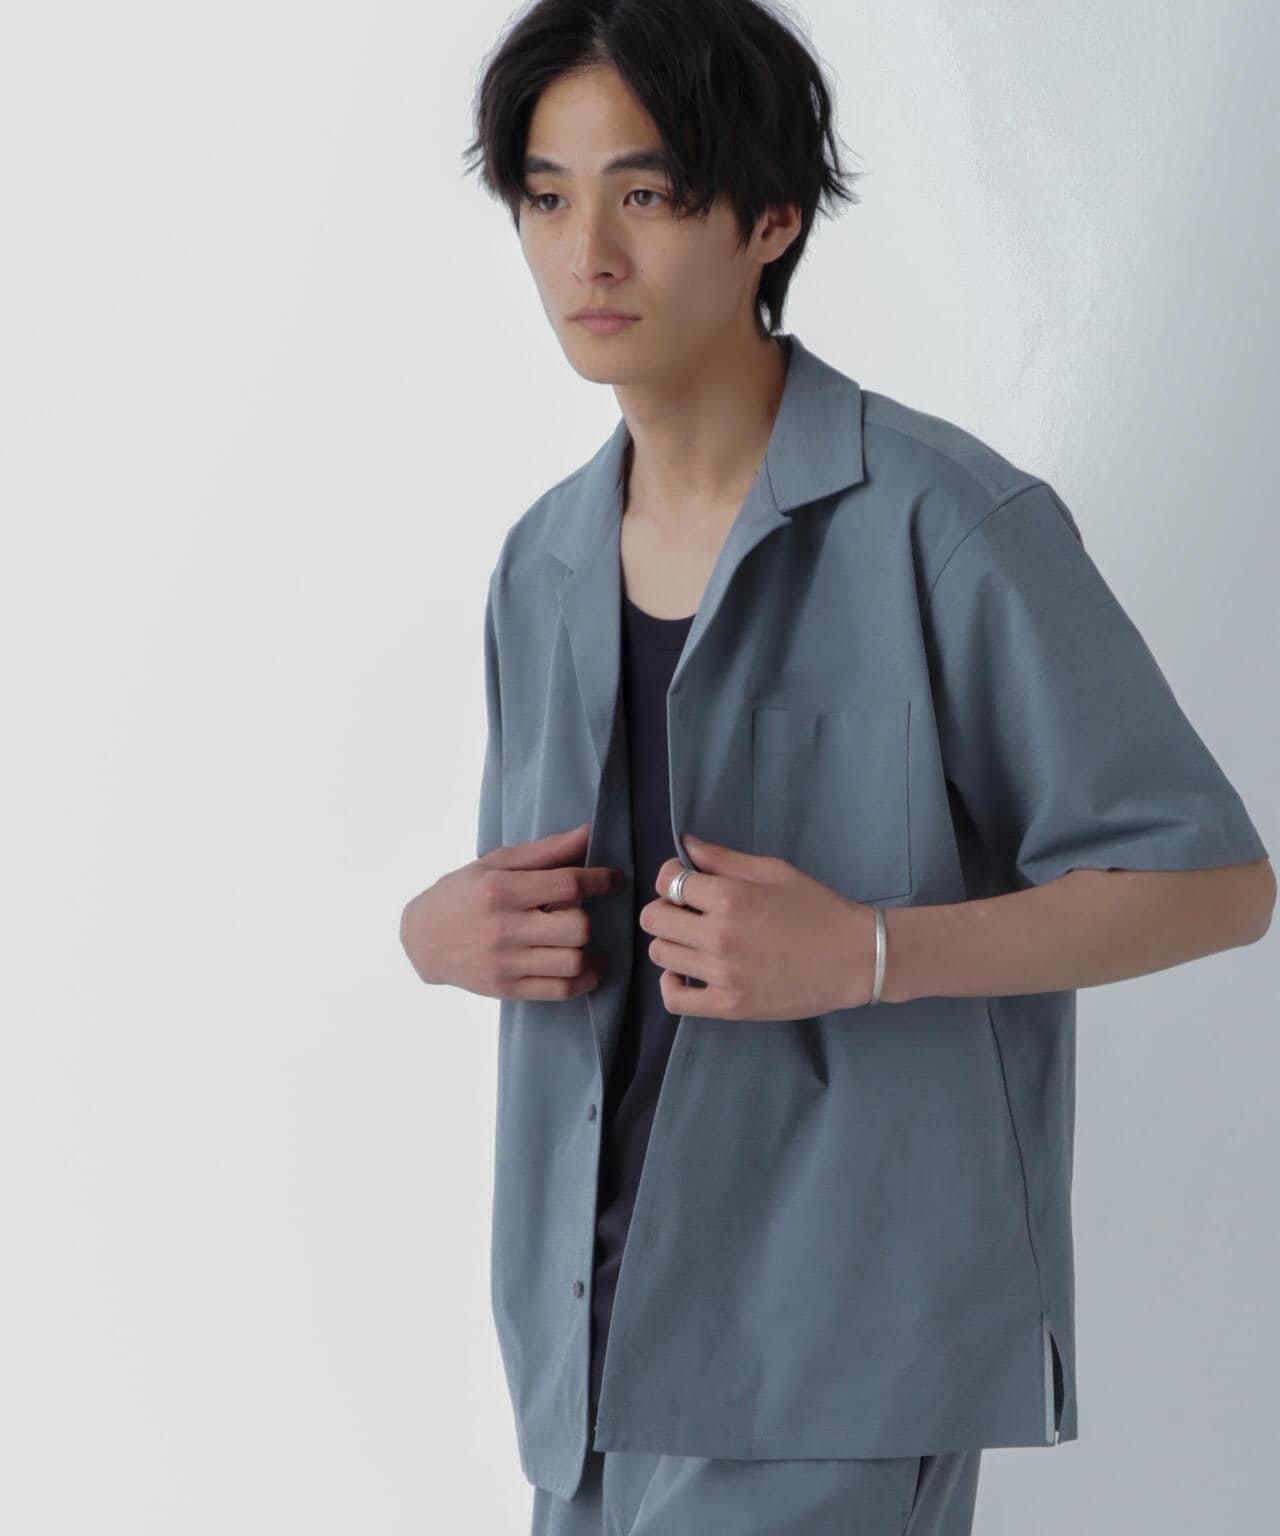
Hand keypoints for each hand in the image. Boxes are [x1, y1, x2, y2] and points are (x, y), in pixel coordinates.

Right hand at [399, 821, 624, 999]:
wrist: (421, 939)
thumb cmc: (462, 894)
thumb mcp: (496, 862)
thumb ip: (545, 850)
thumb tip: (588, 832)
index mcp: (501, 890)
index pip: (568, 884)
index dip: (601, 879)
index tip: (612, 879)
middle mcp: (504, 928)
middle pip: (577, 926)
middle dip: (589, 915)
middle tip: (582, 910)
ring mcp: (506, 963)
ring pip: (573, 961)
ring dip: (590, 948)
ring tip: (587, 938)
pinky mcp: (507, 989)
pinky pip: (561, 990)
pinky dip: (587, 979)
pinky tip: (589, 964)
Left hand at [639, 832, 878, 1019]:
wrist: (857, 958)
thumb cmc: (818, 909)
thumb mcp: (773, 871)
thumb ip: (723, 858)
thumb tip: (685, 844)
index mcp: (730, 897)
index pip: (667, 880)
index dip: (672, 876)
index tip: (689, 882)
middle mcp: (719, 935)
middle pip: (654, 918)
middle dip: (667, 907)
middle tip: (691, 911)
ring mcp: (723, 974)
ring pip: (660, 954)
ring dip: (672, 942)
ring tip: (696, 939)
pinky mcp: (730, 1006)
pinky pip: (674, 999)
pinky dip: (671, 984)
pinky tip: (687, 971)